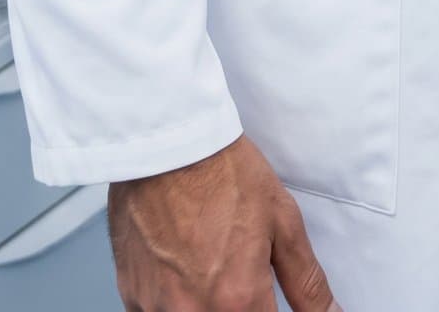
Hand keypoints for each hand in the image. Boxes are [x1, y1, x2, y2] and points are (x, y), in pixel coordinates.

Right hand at [109, 134, 342, 311]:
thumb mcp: (282, 222)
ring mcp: (156, 308)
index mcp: (238, 300)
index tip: (264, 298)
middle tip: (234, 268)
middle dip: (237, 307)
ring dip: (204, 302)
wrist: (167, 143)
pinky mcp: (131, 296)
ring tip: (206, 263)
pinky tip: (180, 268)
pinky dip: (173, 302)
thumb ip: (307, 283)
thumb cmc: (222, 171)